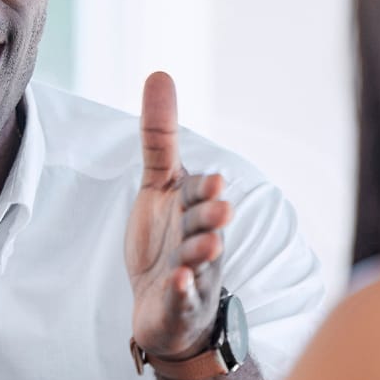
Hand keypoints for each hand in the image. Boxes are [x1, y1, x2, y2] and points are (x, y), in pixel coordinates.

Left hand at [125, 71, 232, 360]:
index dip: (205, 190)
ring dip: (200, 254)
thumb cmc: (166, 239)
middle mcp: (199, 239)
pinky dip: (180, 291)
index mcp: (193, 209)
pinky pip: (182, 298)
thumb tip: (160, 73)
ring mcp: (192, 273)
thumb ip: (160, 136)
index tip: (215, 181)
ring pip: (198, 262)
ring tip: (200, 248)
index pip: (199, 194)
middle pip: (204, 226)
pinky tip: (176, 282)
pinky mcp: (178, 304)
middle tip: (220, 210)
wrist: (164, 305)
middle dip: (211, 219)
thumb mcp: (159, 185)